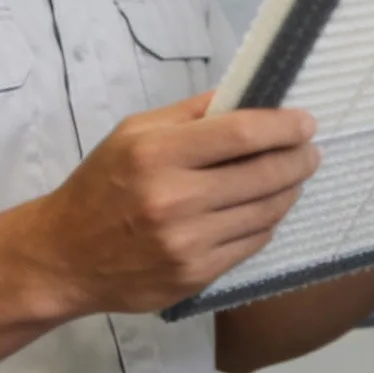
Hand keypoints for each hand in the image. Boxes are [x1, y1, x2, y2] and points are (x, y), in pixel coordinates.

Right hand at [9, 93, 319, 317]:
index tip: (305, 122)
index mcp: (156, 153)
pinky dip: (267, 222)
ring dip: (289, 190)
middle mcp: (174, 199)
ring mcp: (187, 242)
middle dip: (298, 158)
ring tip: (294, 176)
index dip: (283, 126)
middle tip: (310, 150)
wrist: (64, 257)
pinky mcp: (195, 275)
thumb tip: (245, 97)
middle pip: (262, 173)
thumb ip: (189, 113)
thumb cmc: (100, 186)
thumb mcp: (132, 133)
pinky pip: (251, 243)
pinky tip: (266, 208)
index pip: (240, 133)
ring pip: (265, 211)